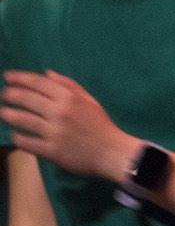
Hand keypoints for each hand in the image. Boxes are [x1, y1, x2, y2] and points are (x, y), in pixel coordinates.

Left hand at [0, 70, 138, 181]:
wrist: (112, 152)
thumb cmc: (100, 125)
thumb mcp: (89, 100)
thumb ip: (69, 85)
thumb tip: (46, 73)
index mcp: (70, 98)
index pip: (39, 83)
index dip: (20, 78)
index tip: (8, 77)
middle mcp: (60, 113)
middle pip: (26, 99)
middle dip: (10, 94)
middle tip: (4, 95)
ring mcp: (54, 132)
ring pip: (22, 120)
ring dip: (9, 114)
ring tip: (4, 112)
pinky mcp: (51, 151)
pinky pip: (26, 142)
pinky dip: (17, 137)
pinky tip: (15, 134)